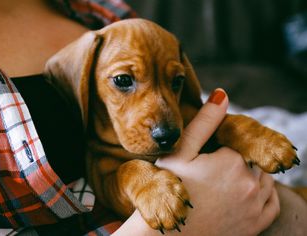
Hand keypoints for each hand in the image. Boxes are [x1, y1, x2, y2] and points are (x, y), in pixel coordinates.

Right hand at [113, 89, 279, 235]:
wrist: (167, 235)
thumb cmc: (170, 189)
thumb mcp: (181, 151)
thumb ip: (204, 122)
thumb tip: (223, 94)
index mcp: (233, 162)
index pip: (240, 141)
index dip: (224, 145)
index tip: (209, 155)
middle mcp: (251, 184)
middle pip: (254, 158)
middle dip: (237, 158)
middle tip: (213, 167)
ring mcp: (255, 207)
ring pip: (265, 177)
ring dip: (252, 172)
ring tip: (226, 178)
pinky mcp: (256, 225)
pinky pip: (272, 202)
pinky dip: (265, 193)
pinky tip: (248, 191)